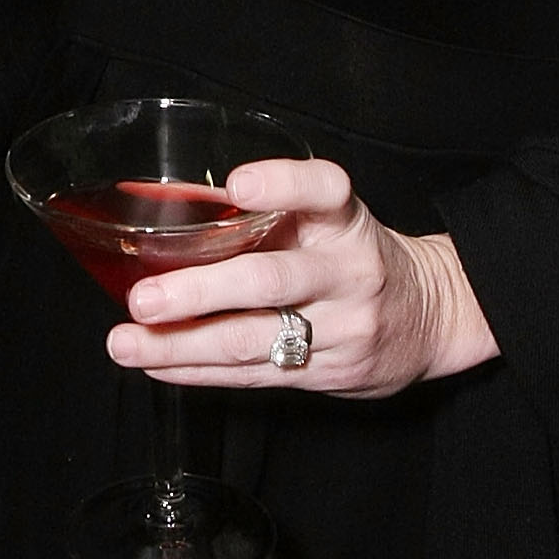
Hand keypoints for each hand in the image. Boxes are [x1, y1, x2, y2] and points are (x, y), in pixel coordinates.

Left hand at [107, 157, 497, 398]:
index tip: (236, 183)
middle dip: (199, 293)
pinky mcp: (331, 372)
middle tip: (143, 299)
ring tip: (126, 343)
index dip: (282, 183)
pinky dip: (198, 370)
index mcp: (345, 220)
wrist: (431, 315)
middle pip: (270, 280)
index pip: (324, 189)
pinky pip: (255, 374)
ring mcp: (342, 327)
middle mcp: (347, 271)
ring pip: (253, 340)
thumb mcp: (331, 219)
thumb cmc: (356, 254)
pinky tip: (157, 363)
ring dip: (181, 344)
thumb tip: (173, 206)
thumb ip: (270, 213)